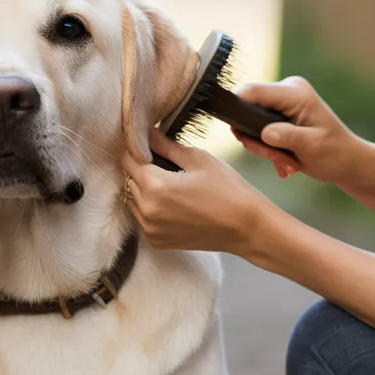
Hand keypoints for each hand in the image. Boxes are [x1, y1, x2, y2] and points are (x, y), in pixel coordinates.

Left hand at [121, 129, 279, 256]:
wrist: (246, 228)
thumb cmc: (228, 189)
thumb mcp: (198, 159)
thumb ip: (166, 146)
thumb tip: (147, 133)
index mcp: (155, 186)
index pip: (128, 160)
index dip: (136, 148)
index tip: (147, 144)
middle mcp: (147, 210)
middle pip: (129, 180)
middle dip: (141, 169)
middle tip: (164, 163)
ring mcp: (150, 229)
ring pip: (133, 200)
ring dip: (144, 190)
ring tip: (171, 184)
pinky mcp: (157, 241)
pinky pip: (143, 218)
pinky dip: (151, 208)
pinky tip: (174, 203)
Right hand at [235, 76, 369, 186]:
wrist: (348, 161)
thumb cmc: (336, 153)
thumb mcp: (312, 146)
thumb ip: (286, 137)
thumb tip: (264, 133)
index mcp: (294, 92)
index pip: (251, 91)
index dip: (238, 110)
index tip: (243, 137)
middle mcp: (286, 90)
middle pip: (247, 110)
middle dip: (257, 139)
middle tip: (278, 159)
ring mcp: (282, 102)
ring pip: (250, 123)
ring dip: (264, 148)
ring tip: (286, 161)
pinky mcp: (279, 114)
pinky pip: (258, 130)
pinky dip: (268, 148)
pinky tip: (287, 160)